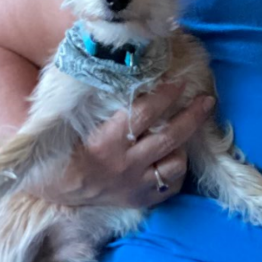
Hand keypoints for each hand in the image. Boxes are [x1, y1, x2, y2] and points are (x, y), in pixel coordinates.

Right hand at [38, 81, 215, 209]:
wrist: (55, 189)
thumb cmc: (62, 146)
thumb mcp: (71, 121)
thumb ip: (94, 98)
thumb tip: (116, 62)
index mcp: (105, 142)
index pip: (143, 114)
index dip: (164, 96)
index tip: (178, 82)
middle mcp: (124, 165)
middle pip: (169, 137)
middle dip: (192, 116)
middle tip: (207, 100)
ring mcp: (135, 184)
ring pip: (176, 162)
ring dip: (185, 144)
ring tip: (187, 129)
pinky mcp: (142, 199)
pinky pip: (173, 184)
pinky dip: (178, 168)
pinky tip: (174, 155)